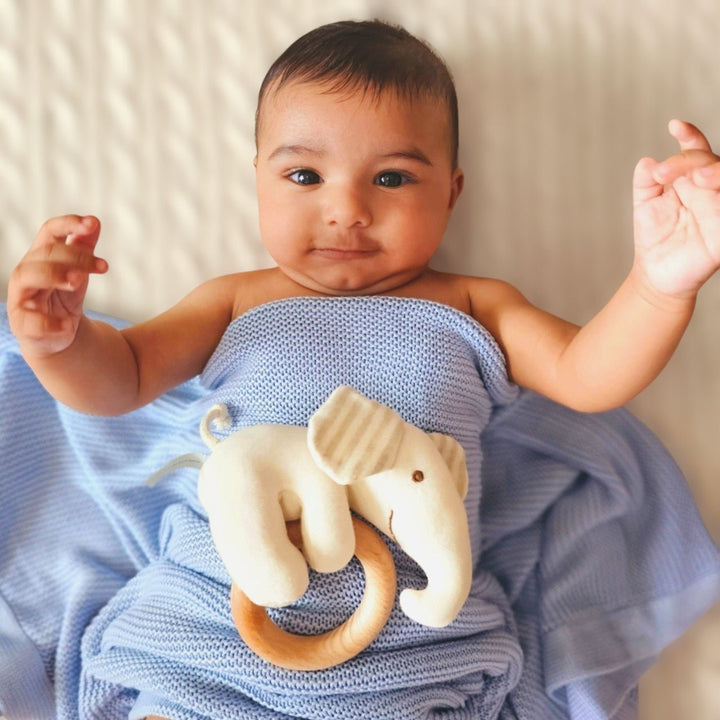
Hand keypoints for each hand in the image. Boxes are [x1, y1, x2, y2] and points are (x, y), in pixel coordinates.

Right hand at [7, 215, 107, 355]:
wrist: (57, 334)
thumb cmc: (64, 296)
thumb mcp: (79, 271)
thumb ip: (84, 247)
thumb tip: (94, 222)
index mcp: (41, 256)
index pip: (50, 231)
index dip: (69, 224)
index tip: (92, 224)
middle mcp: (27, 271)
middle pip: (46, 252)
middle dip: (75, 256)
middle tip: (102, 266)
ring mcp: (20, 296)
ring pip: (29, 276)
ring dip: (55, 275)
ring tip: (79, 282)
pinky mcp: (22, 323)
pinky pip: (31, 320)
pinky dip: (50, 322)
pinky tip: (68, 324)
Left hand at [632, 120, 719, 299]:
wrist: (656, 274)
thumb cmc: (654, 238)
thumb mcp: (645, 206)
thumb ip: (645, 183)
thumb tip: (646, 162)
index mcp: (691, 180)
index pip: (697, 151)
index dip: (690, 136)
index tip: (674, 126)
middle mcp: (710, 190)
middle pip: (711, 163)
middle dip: (693, 160)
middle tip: (665, 173)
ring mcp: (719, 209)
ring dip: (718, 173)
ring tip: (699, 177)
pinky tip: (714, 191)